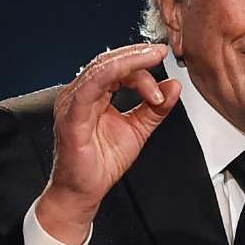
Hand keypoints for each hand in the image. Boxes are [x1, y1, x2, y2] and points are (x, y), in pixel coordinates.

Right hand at [37, 43, 181, 244]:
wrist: (84, 191)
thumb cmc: (101, 162)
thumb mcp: (138, 130)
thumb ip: (155, 109)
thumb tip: (173, 86)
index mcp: (94, 95)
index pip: (118, 69)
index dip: (142, 67)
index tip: (166, 82)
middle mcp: (80, 94)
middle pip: (109, 63)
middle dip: (137, 55)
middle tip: (160, 52)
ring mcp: (73, 104)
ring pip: (100, 70)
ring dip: (129, 63)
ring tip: (152, 59)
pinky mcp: (71, 118)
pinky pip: (88, 89)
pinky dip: (109, 77)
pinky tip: (129, 75)